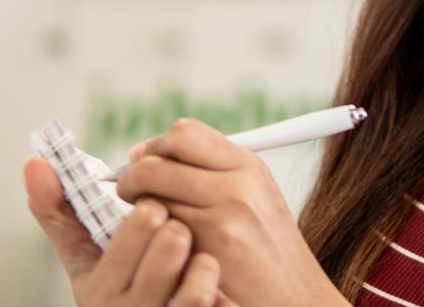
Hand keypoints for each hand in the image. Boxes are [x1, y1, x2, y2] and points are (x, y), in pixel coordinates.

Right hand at [25, 158, 226, 306]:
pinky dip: (217, 278)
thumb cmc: (120, 289)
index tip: (152, 208)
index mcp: (99, 290)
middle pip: (172, 238)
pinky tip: (208, 279)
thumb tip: (34, 164)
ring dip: (199, 253)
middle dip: (176, 225)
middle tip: (173, 230)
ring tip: (190, 255)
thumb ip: (60, 215)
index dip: (153, 205)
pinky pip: (218, 295)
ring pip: (201, 269)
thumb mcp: (86, 261)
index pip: (142, 219)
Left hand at [118, 119, 342, 306]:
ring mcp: (224, 218)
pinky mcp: (209, 251)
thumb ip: (211, 170)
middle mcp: (238, 185)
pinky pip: (159, 233)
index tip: (142, 161)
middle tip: (128, 193)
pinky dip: (151, 240)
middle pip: (158, 163)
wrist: (295, 297)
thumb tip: (145, 153)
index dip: (155, 147)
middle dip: (132, 177)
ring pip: (152, 198)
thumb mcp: (254, 196)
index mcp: (248, 165)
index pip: (185, 134)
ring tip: (148, 225)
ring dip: (139, 211)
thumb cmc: (267, 250)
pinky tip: (161, 250)